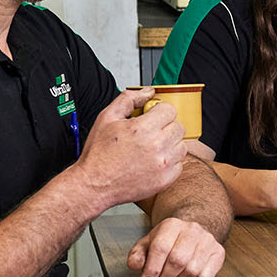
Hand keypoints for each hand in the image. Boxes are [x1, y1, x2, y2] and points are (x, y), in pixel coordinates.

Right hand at [73, 88, 186, 207]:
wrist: (94, 185)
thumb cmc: (99, 155)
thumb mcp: (107, 118)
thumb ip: (129, 99)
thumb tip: (148, 92)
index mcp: (143, 128)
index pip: (169, 110)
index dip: (159, 111)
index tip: (151, 117)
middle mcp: (157, 146)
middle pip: (178, 127)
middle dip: (165, 126)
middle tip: (149, 133)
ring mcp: (164, 164)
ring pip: (182, 145)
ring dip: (170, 144)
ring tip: (151, 148)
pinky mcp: (166, 179)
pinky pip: (179, 164)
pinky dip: (170, 162)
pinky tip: (153, 161)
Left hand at [127, 216, 225, 276]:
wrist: (192, 231)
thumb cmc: (167, 241)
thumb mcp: (148, 244)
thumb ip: (138, 254)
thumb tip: (135, 266)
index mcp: (172, 225)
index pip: (161, 247)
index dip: (152, 268)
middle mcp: (192, 230)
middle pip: (178, 260)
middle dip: (165, 276)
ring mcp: (208, 240)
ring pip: (192, 270)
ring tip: (174, 275)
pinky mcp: (219, 252)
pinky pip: (205, 276)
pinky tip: (188, 274)